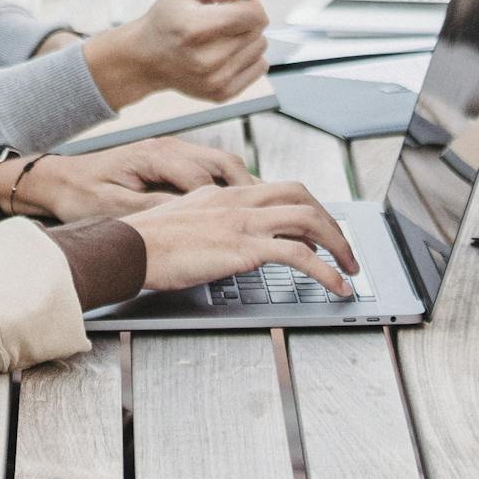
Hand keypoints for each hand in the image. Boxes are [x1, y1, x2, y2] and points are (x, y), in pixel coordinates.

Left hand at [14, 136, 254, 221]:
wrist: (57, 181)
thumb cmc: (80, 193)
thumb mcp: (115, 207)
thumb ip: (153, 209)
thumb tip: (189, 216)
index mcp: (156, 156)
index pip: (205, 178)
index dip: (227, 201)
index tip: (246, 223)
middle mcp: (169, 149)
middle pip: (224, 163)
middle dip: (251, 188)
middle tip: (275, 213)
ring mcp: (172, 153)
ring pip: (222, 164)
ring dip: (245, 186)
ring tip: (268, 211)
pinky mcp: (169, 162)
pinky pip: (211, 170)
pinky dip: (230, 186)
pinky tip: (240, 205)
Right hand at [82, 0, 270, 108]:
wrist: (146, 59)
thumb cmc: (166, 21)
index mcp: (194, 28)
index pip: (251, 14)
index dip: (251, 2)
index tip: (239, 0)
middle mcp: (206, 59)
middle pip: (257, 30)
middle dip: (247, 19)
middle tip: (223, 18)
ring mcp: (215, 80)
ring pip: (260, 48)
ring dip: (248, 38)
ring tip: (222, 36)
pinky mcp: (221, 93)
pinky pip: (259, 68)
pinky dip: (248, 57)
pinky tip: (227, 53)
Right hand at [122, 181, 359, 296]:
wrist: (128, 248)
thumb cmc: (146, 242)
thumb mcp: (183, 219)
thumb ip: (209, 220)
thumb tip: (224, 236)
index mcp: (225, 194)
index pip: (280, 190)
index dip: (308, 208)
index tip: (320, 230)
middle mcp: (239, 202)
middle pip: (302, 198)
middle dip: (331, 223)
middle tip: (344, 249)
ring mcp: (244, 223)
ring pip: (309, 220)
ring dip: (339, 245)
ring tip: (350, 270)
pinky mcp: (244, 248)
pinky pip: (299, 255)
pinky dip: (326, 271)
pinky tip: (336, 287)